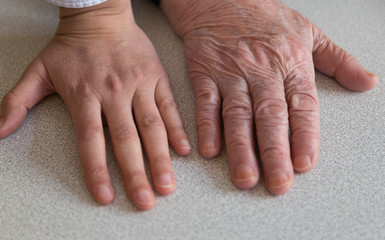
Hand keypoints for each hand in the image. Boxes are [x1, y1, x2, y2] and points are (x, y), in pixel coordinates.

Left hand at [0, 0, 190, 209]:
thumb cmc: (72, 46)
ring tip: (167, 184)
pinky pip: (168, 106)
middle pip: (126, 140)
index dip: (97, 170)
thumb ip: (17, 101)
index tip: (105, 196)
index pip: (91, 140)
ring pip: (152, 126)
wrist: (100, 16)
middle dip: (136, 174)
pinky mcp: (156, 77)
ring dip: (160, 158)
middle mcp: (113, 93)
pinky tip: (183, 149)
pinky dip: (177, 129)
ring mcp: (138, 85)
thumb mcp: (37, 70)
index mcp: (84, 95)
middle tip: (145, 201)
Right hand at [161, 0, 377, 193]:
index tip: (304, 163)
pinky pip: (206, 102)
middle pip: (270, 116)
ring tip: (245, 177)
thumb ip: (338, 60)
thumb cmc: (264, 17)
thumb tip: (367, 82)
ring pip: (238, 114)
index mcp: (290, 64)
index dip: (304, 136)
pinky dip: (207, 127)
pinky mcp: (205, 72)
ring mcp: (231, 72)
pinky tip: (210, 150)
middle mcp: (261, 71)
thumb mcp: (309, 32)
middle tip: (278, 183)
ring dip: (241, 148)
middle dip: (274, 153)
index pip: (302, 105)